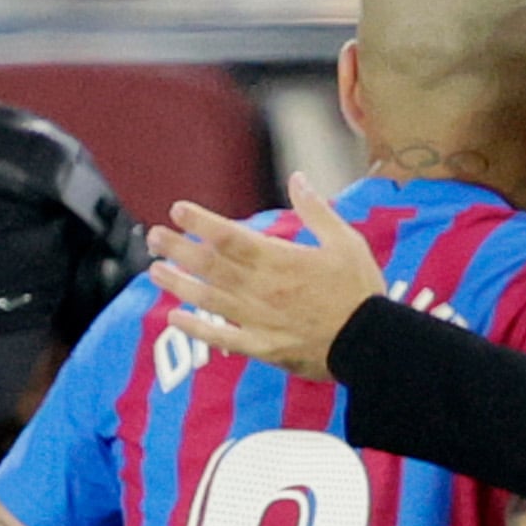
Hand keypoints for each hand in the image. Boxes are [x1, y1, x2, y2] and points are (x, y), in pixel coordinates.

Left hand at [156, 176, 388, 381]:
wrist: (372, 344)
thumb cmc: (360, 291)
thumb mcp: (346, 241)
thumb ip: (316, 210)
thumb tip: (297, 178)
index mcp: (279, 259)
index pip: (228, 235)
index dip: (199, 221)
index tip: (178, 209)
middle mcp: (261, 288)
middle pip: (209, 265)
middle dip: (178, 249)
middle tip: (153, 236)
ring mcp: (258, 319)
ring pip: (208, 298)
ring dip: (178, 283)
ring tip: (154, 271)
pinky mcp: (263, 346)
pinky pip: (222, 337)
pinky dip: (197, 328)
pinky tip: (175, 318)